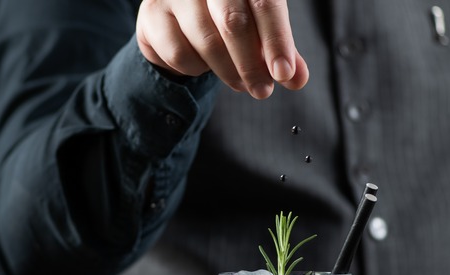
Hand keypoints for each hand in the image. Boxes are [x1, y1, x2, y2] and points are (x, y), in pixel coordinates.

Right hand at [136, 0, 308, 98]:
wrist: (174, 15)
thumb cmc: (223, 19)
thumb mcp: (258, 32)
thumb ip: (278, 51)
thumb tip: (297, 79)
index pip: (265, 3)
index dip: (277, 41)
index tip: (283, 74)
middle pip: (233, 23)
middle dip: (251, 65)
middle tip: (263, 91)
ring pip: (207, 42)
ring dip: (227, 72)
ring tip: (238, 82)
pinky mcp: (152, 14)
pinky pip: (180, 54)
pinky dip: (196, 69)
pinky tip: (203, 64)